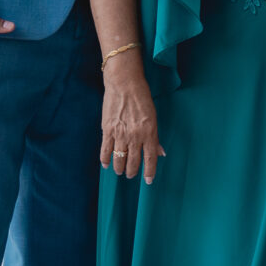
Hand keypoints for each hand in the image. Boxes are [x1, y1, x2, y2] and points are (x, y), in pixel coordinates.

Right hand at [100, 56, 162, 181]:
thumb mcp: (154, 117)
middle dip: (132, 171)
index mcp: (149, 132)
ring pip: (119, 159)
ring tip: (120, 172)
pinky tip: (106, 165)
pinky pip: (105, 150)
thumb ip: (155, 137)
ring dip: (119, 168)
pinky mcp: (107, 130)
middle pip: (133, 162)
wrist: (124, 83)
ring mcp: (120, 134)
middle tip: (131, 175)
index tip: (148, 181)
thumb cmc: (142, 98)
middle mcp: (135, 136)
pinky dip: (105, 159)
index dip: (149, 172)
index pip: (150, 158)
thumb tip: (160, 152)